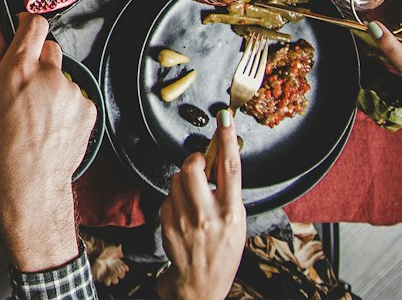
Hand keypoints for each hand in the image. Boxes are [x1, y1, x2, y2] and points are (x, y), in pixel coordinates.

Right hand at [0, 14, 95, 272]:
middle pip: (50, 49)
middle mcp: (49, 75)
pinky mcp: (87, 108)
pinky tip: (52, 124)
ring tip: (38, 114)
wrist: (30, 181)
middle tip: (26, 85)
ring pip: (62, 75)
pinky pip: (76, 95)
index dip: (28, 24)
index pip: (35, 25)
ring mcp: (72, 92)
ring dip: (52, 85)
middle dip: (39, 60)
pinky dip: (65, 104)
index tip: (24, 30)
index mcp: (20, 68)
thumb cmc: (2, 143)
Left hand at [157, 109, 244, 299]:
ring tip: (191, 200)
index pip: (231, 168)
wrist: (201, 284)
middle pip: (193, 168)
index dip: (227, 140)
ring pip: (175, 180)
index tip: (225, 118)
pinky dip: (172, 200)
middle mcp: (210, 216)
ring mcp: (186, 221)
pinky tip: (181, 216)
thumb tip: (215, 161)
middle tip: (196, 165)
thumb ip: (227, 193)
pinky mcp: (168, 226)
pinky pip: (166, 197)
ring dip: (181, 182)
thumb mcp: (235, 223)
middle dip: (192, 161)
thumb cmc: (221, 250)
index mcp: (232, 212)